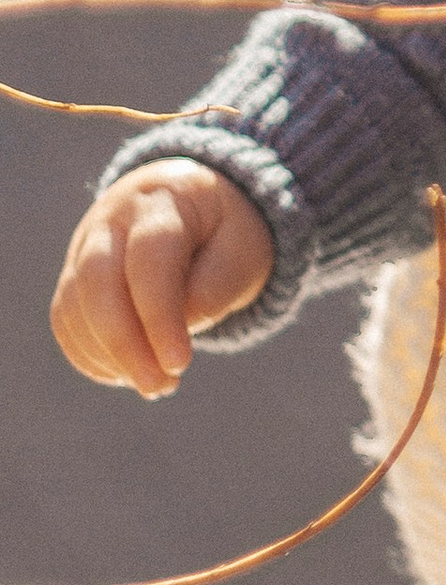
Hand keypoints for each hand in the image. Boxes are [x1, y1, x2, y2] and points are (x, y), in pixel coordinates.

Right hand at [53, 161, 276, 396]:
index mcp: (166, 198)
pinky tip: (125, 374)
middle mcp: (115, 215)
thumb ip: (210, 291)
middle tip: (160, 387)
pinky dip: (89, 354)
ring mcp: (86, 243)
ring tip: (154, 384)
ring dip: (107, 356)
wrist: (195, 204)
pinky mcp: (74, 273)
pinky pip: (65, 319)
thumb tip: (164, 339)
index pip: (150, 259)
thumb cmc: (225, 232)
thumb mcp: (241, 252)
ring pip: (75, 304)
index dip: (160, 317)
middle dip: (125, 344)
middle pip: (99, 282)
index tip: (180, 365)